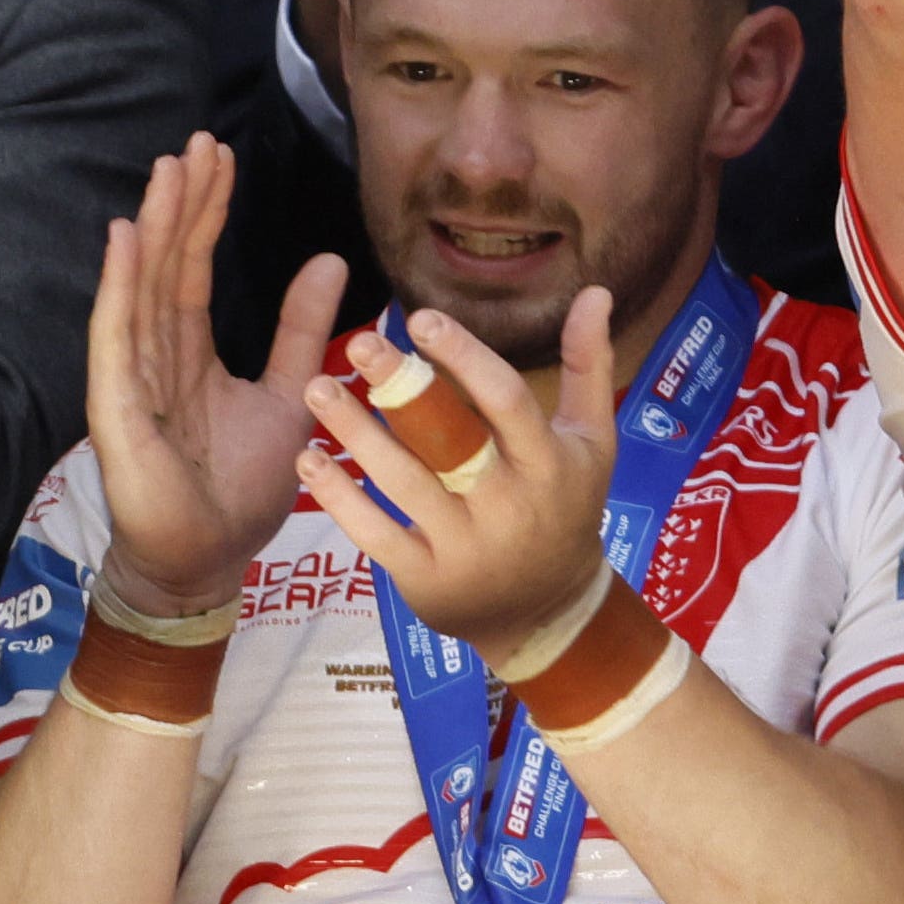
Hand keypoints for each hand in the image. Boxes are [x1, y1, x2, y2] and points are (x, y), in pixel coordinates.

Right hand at [79, 140, 344, 607]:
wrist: (207, 560)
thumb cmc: (238, 491)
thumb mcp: (288, 395)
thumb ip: (299, 330)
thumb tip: (329, 259)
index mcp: (187, 351)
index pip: (191, 266)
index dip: (206, 212)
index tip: (219, 157)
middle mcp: (153, 355)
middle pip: (164, 264)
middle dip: (180, 203)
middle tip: (198, 143)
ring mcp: (130, 378)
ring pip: (141, 288)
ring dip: (153, 228)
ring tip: (168, 171)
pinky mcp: (116, 408)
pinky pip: (116, 337)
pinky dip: (117, 287)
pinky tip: (124, 239)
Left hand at [288, 290, 618, 658]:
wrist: (547, 613)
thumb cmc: (566, 507)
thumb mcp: (593, 442)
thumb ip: (588, 365)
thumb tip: (594, 290)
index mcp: (550, 463)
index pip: (506, 401)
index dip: (464, 358)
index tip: (419, 319)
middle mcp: (509, 505)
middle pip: (451, 441)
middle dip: (402, 390)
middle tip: (358, 342)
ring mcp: (465, 546)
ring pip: (405, 482)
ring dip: (357, 434)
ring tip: (317, 387)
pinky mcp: (425, 579)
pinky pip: (375, 533)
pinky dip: (339, 497)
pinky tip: (309, 458)